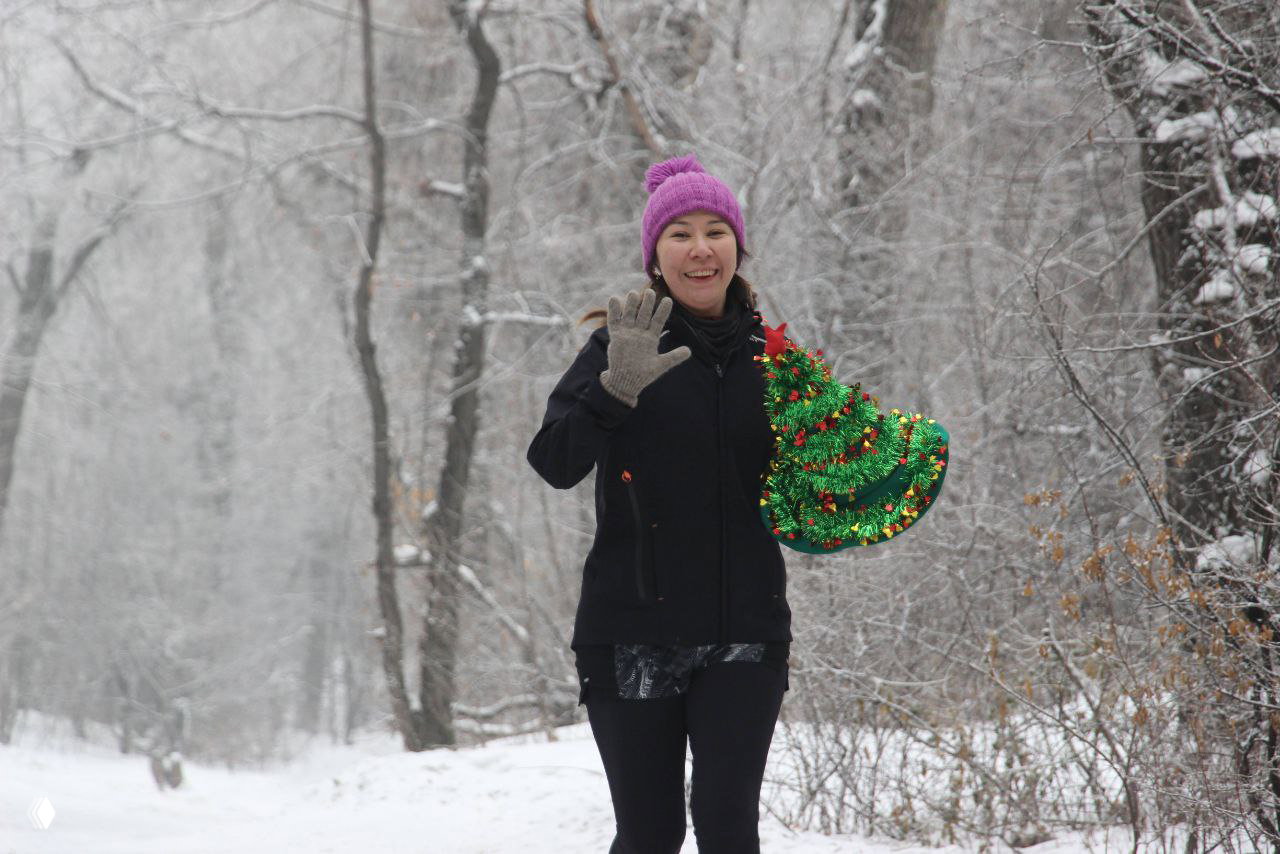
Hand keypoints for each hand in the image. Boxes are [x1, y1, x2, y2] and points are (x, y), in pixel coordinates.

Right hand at [599, 289, 691, 406]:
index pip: (658, 321)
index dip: (663, 311)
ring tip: (633, 293)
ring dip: (631, 304)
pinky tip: (614, 298)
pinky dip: (614, 311)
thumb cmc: (644, 374)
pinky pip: (614, 321)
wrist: (625, 381)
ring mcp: (627, 333)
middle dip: (647, 303)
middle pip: (644, 314)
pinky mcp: (616, 336)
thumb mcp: (660, 365)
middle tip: (650, 291)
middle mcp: (639, 332)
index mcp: (651, 337)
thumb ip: (674, 357)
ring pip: (630, 314)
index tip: (668, 300)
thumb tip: (689, 351)